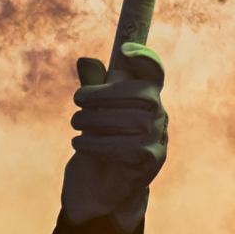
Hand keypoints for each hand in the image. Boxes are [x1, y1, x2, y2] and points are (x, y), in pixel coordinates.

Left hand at [63, 42, 167, 231]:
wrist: (103, 183)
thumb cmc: (100, 138)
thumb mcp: (92, 110)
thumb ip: (92, 86)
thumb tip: (85, 61)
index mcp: (146, 94)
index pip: (154, 71)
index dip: (145, 57)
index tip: (124, 50)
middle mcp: (158, 112)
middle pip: (140, 93)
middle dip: (103, 94)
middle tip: (77, 100)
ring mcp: (158, 136)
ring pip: (130, 121)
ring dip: (96, 121)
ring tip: (75, 125)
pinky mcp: (152, 158)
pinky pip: (125, 147)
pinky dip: (97, 144)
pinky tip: (80, 144)